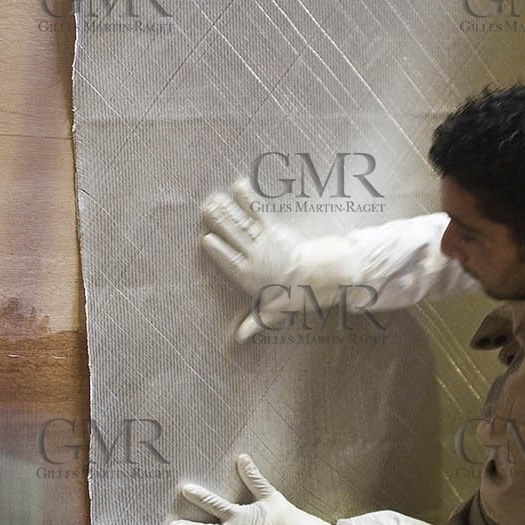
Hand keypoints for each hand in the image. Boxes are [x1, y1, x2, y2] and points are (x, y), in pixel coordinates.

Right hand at [201, 180, 357, 341]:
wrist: (319, 277)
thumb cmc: (299, 296)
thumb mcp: (276, 312)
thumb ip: (255, 322)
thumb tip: (239, 338)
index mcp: (249, 277)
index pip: (228, 261)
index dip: (217, 250)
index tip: (205, 239)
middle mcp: (251, 258)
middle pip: (231, 238)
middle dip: (217, 221)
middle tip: (205, 207)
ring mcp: (262, 242)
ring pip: (239, 224)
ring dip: (226, 209)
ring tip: (214, 198)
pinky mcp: (275, 229)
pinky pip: (257, 212)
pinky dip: (248, 199)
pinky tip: (240, 186)